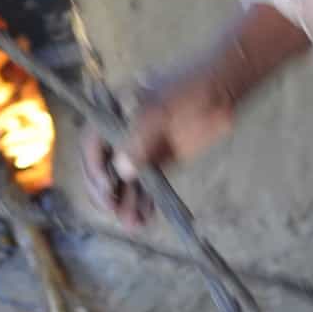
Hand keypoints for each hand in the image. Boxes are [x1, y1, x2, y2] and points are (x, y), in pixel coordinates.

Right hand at [80, 61, 238, 228]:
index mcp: (114, 113)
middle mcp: (122, 132)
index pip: (91, 144)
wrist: (221, 87)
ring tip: (133, 224)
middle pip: (103, 167)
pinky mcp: (160, 159)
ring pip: (125, 180)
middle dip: (107, 192)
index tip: (107, 189)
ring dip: (126, 202)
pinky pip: (146, 185)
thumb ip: (139, 139)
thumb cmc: (188, 88)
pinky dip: (144, 202)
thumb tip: (122, 171)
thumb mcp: (161, 110)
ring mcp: (142, 147)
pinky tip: (146, 218)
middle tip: (115, 211)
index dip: (93, 169)